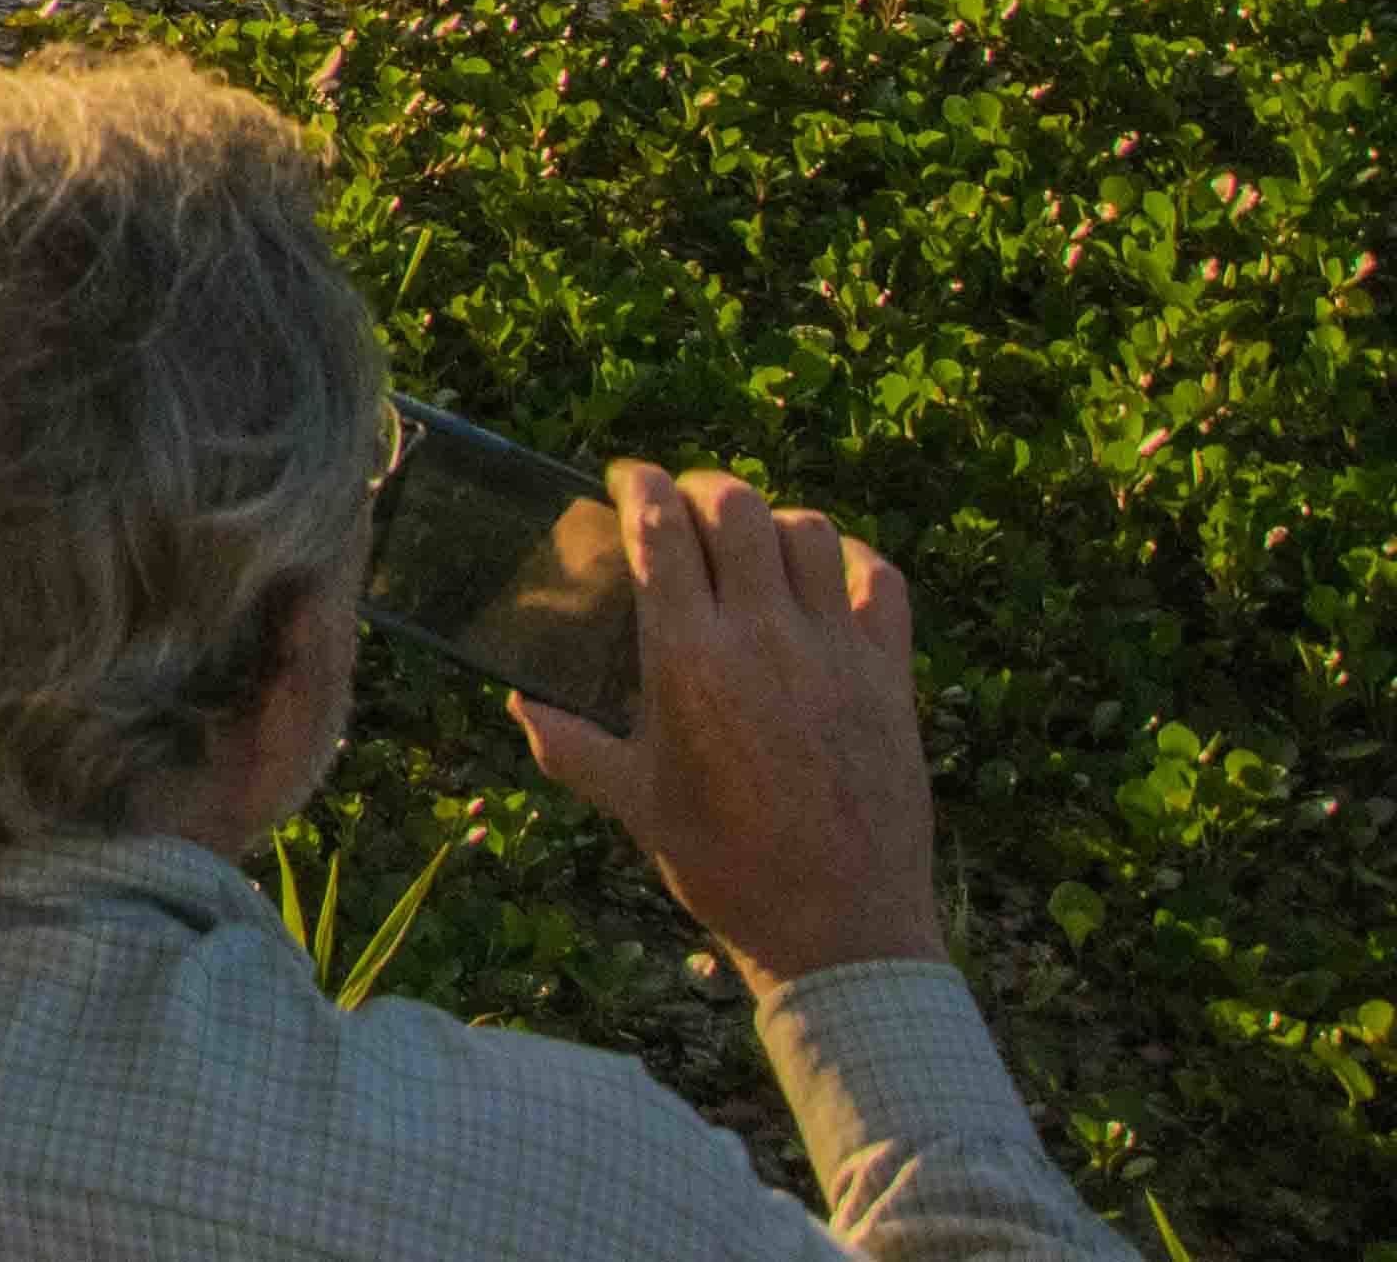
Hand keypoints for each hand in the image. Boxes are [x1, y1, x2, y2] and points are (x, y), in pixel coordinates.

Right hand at [516, 463, 945, 995]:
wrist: (839, 927)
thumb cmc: (724, 867)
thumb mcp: (634, 804)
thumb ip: (569, 744)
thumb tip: (517, 705)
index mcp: (687, 660)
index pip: (659, 526)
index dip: (637, 483)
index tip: (624, 480)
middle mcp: (762, 638)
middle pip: (734, 506)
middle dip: (700, 489)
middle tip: (683, 508)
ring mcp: (834, 652)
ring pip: (807, 530)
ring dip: (772, 522)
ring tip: (752, 542)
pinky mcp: (890, 676)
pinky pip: (878, 580)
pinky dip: (850, 560)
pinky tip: (826, 576)